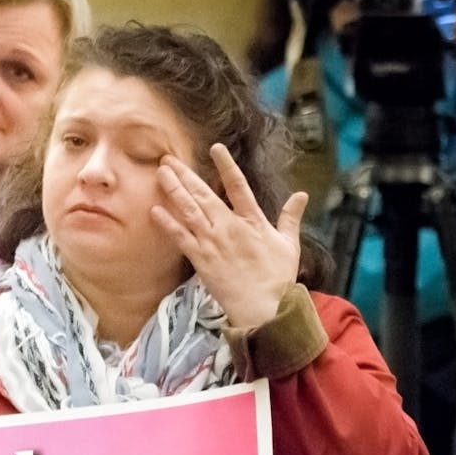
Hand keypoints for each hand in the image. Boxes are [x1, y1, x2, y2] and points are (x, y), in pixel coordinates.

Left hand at [152, 144, 307, 328]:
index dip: (225, 165)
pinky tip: (154, 209)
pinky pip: (180, 237)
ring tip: (160, 173)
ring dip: (173, 190)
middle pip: (204, 194)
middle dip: (185, 174)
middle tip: (167, 158)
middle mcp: (229, 227)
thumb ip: (290, 217)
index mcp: (252, 220)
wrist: (263, 307)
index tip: (215, 147)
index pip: (238, 185)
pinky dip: (167, 223)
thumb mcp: (289, 244)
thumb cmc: (278, 278)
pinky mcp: (200, 259)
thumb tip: (301, 195)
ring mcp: (212, 242)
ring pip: (189, 210)